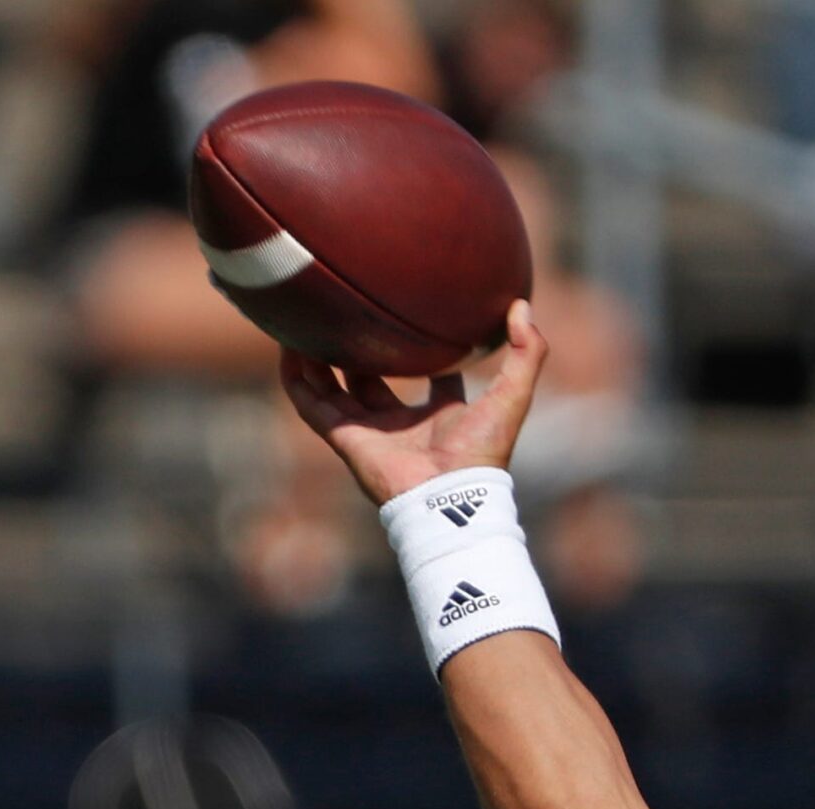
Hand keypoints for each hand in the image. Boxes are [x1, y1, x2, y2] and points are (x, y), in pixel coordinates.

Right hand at [279, 300, 548, 505]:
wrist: (449, 495)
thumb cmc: (482, 453)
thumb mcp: (513, 394)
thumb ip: (527, 353)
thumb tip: (520, 306)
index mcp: (441, 417)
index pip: (432, 381)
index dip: (425, 352)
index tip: (414, 319)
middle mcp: (401, 424)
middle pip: (372, 382)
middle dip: (359, 351)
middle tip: (348, 315)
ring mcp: (369, 431)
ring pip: (334, 389)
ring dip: (319, 359)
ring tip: (307, 322)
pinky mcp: (344, 438)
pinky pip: (311, 404)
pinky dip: (297, 379)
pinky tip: (287, 347)